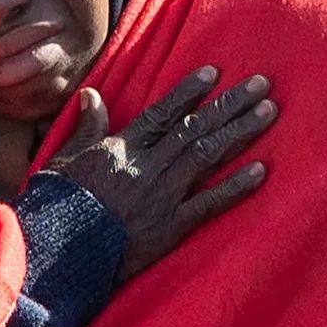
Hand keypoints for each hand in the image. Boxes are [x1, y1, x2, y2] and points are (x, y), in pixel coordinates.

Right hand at [44, 66, 276, 280]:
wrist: (57, 254)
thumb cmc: (57, 207)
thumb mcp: (63, 160)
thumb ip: (86, 128)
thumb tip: (91, 95)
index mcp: (120, 150)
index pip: (162, 114)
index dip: (189, 92)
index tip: (215, 73)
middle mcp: (146, 167)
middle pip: (195, 128)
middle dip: (230, 104)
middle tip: (261, 83)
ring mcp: (161, 197)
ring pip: (207, 156)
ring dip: (240, 132)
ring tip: (269, 111)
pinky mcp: (169, 228)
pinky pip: (208, 204)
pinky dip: (235, 186)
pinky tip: (261, 170)